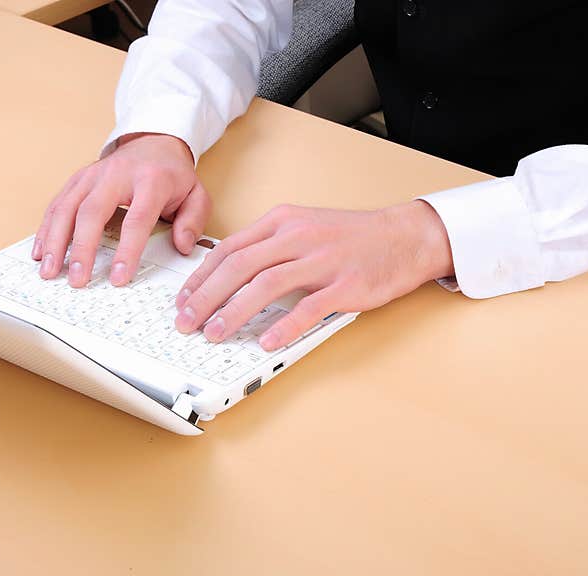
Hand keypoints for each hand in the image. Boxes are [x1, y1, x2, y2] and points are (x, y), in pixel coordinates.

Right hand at [32, 132, 210, 286]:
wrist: (154, 142)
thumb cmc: (172, 174)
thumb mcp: (196, 194)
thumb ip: (193, 221)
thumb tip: (182, 246)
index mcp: (150, 181)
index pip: (136, 219)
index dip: (127, 251)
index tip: (119, 277)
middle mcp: (117, 175)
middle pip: (92, 212)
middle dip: (81, 249)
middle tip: (77, 279)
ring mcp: (93, 175)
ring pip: (67, 207)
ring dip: (55, 241)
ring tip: (49, 270)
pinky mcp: (78, 179)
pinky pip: (57, 203)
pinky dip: (46, 228)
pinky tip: (40, 251)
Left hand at [173, 200, 454, 350]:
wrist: (405, 236)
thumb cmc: (350, 237)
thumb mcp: (303, 228)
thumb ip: (268, 247)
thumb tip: (227, 277)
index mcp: (282, 222)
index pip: (229, 249)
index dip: (200, 277)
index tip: (183, 300)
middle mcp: (297, 237)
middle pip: (239, 266)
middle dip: (205, 297)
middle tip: (186, 322)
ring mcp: (322, 260)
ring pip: (266, 284)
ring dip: (234, 311)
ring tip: (215, 333)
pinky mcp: (345, 284)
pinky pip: (309, 307)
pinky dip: (284, 325)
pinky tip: (266, 342)